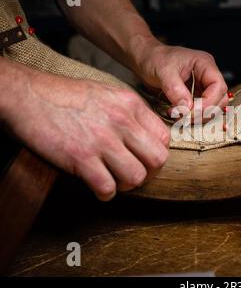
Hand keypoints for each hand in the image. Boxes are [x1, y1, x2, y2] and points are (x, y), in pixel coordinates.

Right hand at [1, 59, 169, 200]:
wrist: (28, 95)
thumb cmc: (66, 96)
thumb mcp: (108, 93)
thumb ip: (131, 113)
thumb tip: (146, 136)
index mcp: (130, 104)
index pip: (165, 138)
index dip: (157, 153)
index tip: (145, 158)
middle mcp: (122, 121)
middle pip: (158, 160)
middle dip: (149, 172)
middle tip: (134, 172)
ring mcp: (102, 140)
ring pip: (136, 177)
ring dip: (127, 185)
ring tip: (115, 179)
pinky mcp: (81, 158)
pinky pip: (108, 188)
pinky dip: (105, 193)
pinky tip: (98, 186)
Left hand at [134, 41, 228, 115]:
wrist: (146, 60)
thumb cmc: (154, 59)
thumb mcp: (163, 72)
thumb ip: (175, 90)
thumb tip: (187, 109)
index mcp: (205, 64)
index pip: (218, 86)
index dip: (209, 102)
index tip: (192, 112)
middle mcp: (208, 76)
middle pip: (220, 99)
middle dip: (205, 111)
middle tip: (186, 118)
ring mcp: (203, 87)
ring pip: (213, 107)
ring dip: (199, 116)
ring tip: (180, 116)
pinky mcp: (196, 96)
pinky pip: (202, 110)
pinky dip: (193, 117)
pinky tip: (179, 115)